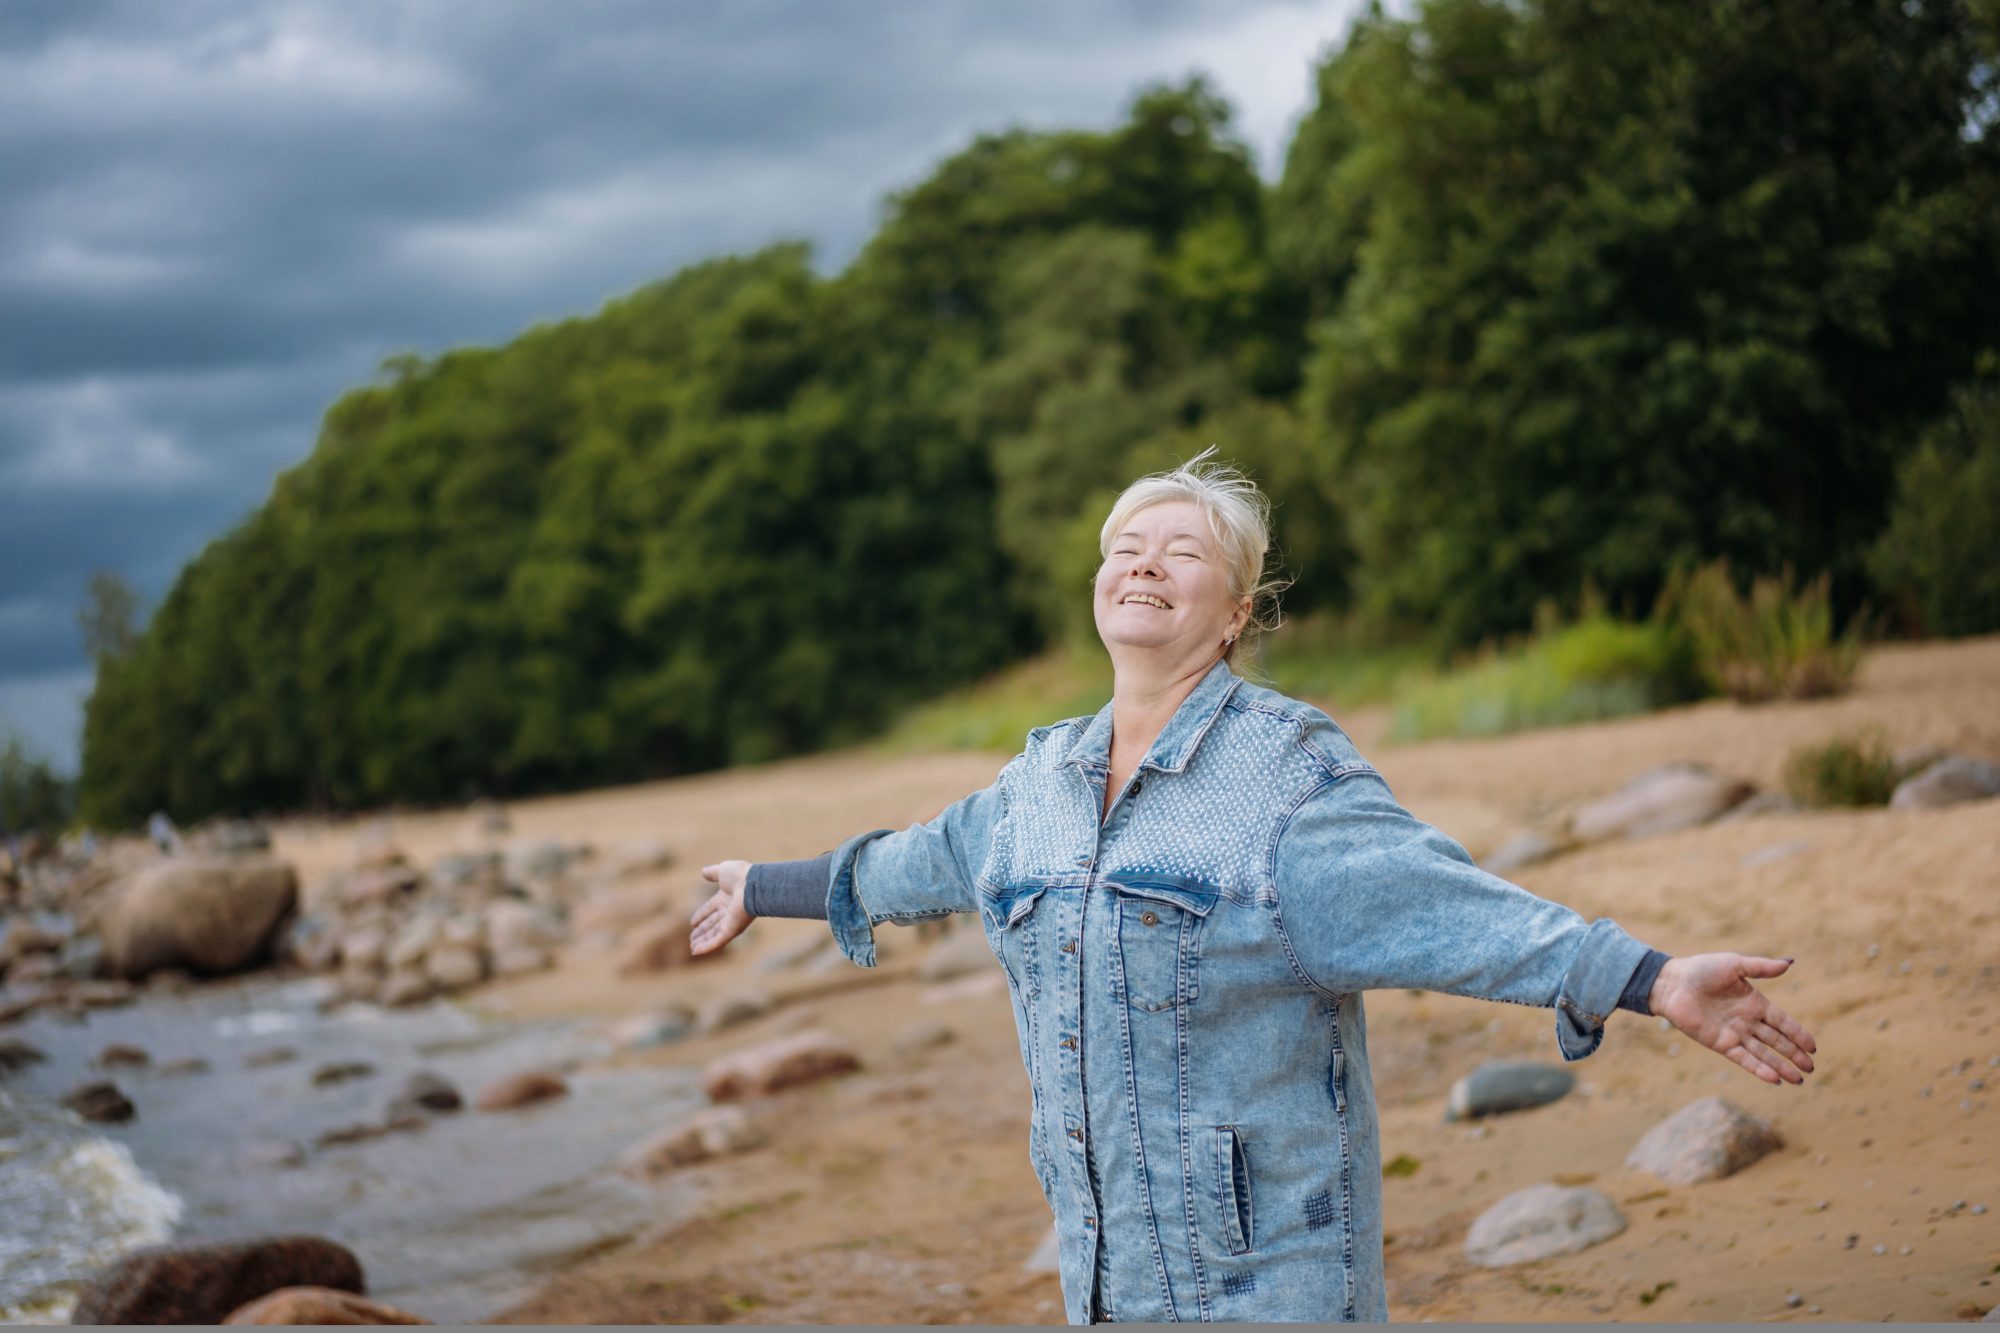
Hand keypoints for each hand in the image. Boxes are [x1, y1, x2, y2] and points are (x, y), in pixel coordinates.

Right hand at [691, 860, 753, 955]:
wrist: (752, 885)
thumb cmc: (740, 875)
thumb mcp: (722, 870)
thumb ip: (712, 872)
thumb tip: (703, 871)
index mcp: (726, 897)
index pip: (711, 908)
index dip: (701, 915)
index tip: (692, 922)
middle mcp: (729, 911)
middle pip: (712, 923)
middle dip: (702, 931)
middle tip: (691, 938)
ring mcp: (731, 921)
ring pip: (714, 934)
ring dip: (702, 941)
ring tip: (692, 946)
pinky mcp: (732, 930)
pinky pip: (717, 941)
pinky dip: (707, 947)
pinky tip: (696, 951)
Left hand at [1649, 954, 1816, 1084]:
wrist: (1671, 983)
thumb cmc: (1701, 969)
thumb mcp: (1735, 965)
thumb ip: (1761, 967)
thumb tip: (1790, 963)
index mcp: (1754, 1002)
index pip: (1782, 1022)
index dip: (1798, 1034)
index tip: (1813, 1048)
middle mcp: (1747, 1020)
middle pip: (1776, 1041)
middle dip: (1794, 1055)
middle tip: (1810, 1068)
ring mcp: (1734, 1033)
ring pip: (1763, 1054)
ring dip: (1781, 1067)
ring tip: (1798, 1080)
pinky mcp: (1720, 1043)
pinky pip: (1743, 1058)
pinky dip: (1758, 1068)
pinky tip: (1774, 1078)